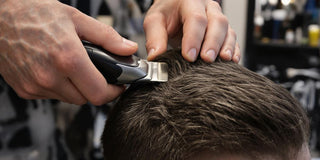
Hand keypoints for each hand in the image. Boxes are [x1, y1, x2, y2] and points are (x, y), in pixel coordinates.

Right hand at [0, 0, 137, 104]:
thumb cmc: (33, 12)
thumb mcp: (76, 19)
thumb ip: (107, 37)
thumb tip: (128, 49)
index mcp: (67, 59)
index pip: (99, 94)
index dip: (113, 92)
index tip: (118, 85)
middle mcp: (49, 77)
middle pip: (86, 99)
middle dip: (96, 88)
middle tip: (97, 73)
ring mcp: (35, 86)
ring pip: (69, 99)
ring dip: (77, 88)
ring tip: (74, 67)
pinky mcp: (24, 89)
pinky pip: (52, 96)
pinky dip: (59, 87)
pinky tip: (56, 69)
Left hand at [144, 0, 239, 62]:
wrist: (174, 9)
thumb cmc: (166, 14)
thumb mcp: (155, 21)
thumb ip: (155, 38)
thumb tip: (156, 57)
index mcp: (189, 2)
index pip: (195, 18)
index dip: (193, 38)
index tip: (188, 56)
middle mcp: (207, 8)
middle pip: (217, 22)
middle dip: (212, 43)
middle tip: (207, 59)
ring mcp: (218, 18)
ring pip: (228, 30)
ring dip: (226, 47)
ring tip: (223, 60)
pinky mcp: (224, 30)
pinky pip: (233, 38)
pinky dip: (234, 50)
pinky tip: (232, 60)